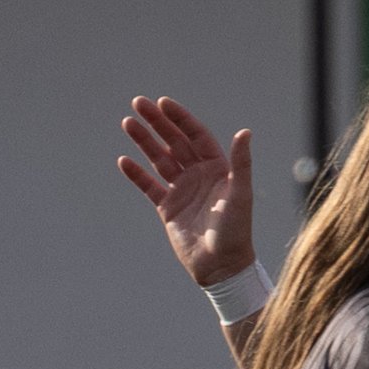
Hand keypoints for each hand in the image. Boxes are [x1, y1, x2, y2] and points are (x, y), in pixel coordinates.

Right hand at [116, 95, 256, 287]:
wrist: (221, 266)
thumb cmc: (236, 230)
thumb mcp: (240, 194)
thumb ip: (240, 163)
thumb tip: (244, 132)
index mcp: (216, 167)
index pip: (195, 135)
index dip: (179, 118)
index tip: (163, 103)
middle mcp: (198, 174)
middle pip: (174, 141)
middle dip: (157, 122)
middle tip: (138, 103)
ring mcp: (182, 190)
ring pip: (159, 159)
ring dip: (143, 141)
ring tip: (128, 123)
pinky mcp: (168, 208)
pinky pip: (149, 186)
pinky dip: (136, 174)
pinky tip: (124, 160)